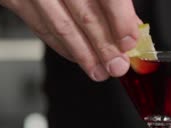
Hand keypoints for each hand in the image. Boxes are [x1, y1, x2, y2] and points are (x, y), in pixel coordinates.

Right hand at [0, 0, 140, 80]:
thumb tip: (129, 26)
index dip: (120, 20)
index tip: (128, 41)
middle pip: (84, 13)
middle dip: (103, 46)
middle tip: (116, 66)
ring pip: (60, 26)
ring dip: (83, 54)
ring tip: (99, 70)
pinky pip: (41, 28)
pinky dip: (62, 46)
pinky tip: (77, 56)